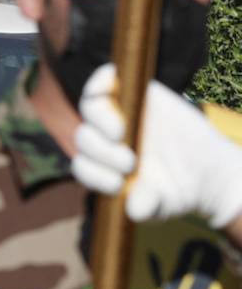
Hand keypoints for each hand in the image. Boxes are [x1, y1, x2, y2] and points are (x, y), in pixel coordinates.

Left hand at [73, 63, 241, 227]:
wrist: (207, 172)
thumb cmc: (176, 191)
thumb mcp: (162, 204)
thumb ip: (147, 206)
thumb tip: (135, 208)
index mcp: (101, 167)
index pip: (82, 166)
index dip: (94, 174)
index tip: (118, 184)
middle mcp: (105, 141)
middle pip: (84, 137)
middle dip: (101, 152)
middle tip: (129, 163)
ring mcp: (119, 115)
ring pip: (91, 108)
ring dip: (100, 121)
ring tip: (121, 134)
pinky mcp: (135, 94)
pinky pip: (106, 80)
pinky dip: (100, 80)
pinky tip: (109, 84)